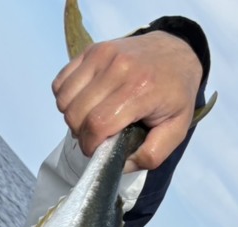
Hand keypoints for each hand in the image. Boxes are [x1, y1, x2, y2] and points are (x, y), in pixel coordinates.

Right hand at [52, 31, 202, 170]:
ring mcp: (102, 55)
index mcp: (140, 90)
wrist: (177, 52)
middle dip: (80, 134)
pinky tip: (83, 103)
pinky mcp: (91, 50)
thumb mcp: (176, 130)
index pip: (97, 124)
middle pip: (76, 113)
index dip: (91, 145)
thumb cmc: (175, 93)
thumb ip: (152, 155)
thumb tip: (121, 165)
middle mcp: (119, 68)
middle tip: (95, 137)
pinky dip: (66, 98)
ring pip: (65, 98)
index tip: (98, 151)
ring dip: (71, 117)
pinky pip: (61, 82)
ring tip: (89, 119)